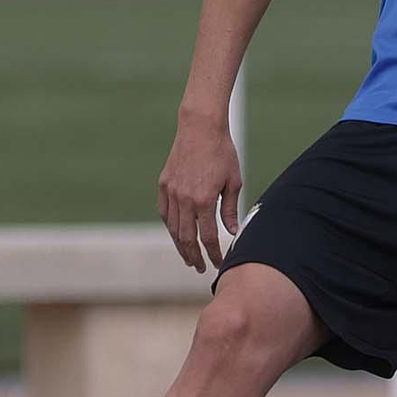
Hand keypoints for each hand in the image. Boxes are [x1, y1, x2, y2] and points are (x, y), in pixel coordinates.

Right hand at [158, 110, 241, 272]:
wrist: (200, 128)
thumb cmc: (222, 153)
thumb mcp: (233, 181)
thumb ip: (231, 209)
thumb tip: (232, 232)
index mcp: (204, 200)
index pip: (207, 237)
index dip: (213, 254)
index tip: (218, 264)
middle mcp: (184, 199)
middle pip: (186, 238)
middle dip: (194, 257)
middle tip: (200, 268)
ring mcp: (171, 192)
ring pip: (173, 228)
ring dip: (180, 246)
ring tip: (188, 257)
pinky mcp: (163, 185)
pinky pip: (165, 213)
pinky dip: (170, 227)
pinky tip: (177, 234)